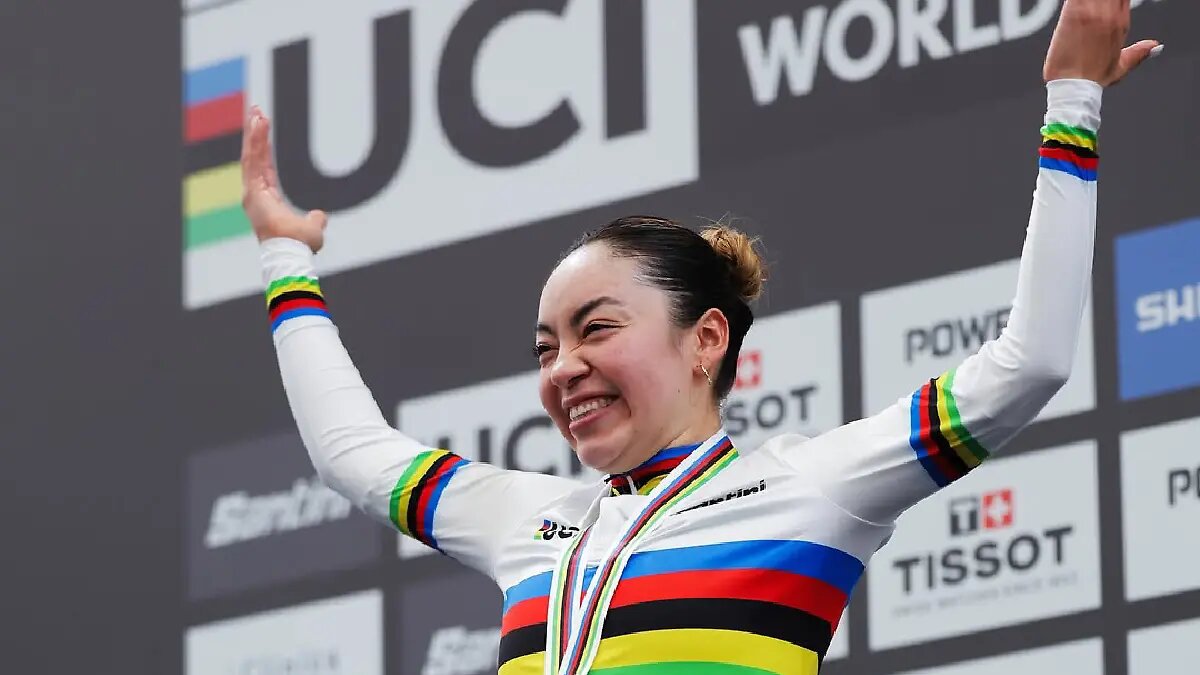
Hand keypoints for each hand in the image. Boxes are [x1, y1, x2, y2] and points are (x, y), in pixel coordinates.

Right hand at [240, 106, 326, 251]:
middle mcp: (256, 194)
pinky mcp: (252, 189)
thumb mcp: (313, 229)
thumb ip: (315, 219)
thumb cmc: (299, 245)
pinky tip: (257, 124)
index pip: (264, 166)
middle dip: (255, 134)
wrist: (292, 252)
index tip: (261, 129)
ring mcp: (252, 191)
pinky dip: (255, 141)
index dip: (263, 148)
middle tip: (255, 111)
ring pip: (252, 155)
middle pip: (255, 157)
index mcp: (267, 199)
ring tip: (256, 112)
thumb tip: (320, 216)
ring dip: (254, 133)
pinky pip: (253, 160)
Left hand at [1043, 0, 1160, 86]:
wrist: (1075, 86)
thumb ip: (1138, 53)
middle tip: (1095, 4)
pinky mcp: (1074, 14)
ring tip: (1086, 4)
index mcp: (1121, 23)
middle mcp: (1110, 15)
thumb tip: (1155, 46)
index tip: (1105, 4)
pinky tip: (1074, 2)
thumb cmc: (1093, 79)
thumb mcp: (1121, 67)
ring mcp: (1093, 13)